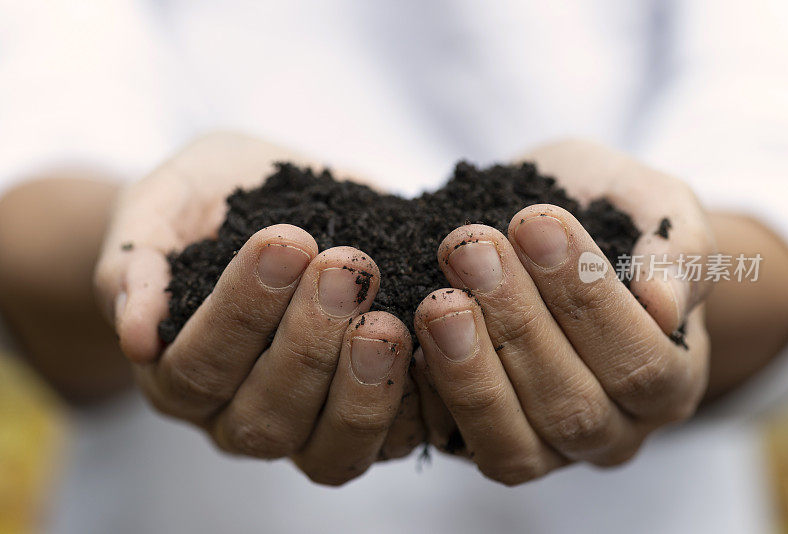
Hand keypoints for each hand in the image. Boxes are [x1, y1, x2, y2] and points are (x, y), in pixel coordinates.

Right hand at [94, 133, 422, 484]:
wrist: (260, 206)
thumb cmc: (203, 205)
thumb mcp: (161, 207)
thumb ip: (136, 263)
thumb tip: (134, 331)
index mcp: (178, 374)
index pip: (199, 365)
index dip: (240, 309)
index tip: (285, 238)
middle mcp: (236, 416)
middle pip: (266, 415)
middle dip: (309, 342)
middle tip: (346, 267)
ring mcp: (306, 426)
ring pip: (331, 447)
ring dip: (363, 384)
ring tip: (392, 317)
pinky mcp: (368, 418)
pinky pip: (397, 440)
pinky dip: (420, 402)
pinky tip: (439, 346)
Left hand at [412, 140, 713, 484]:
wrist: (541, 225)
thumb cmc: (603, 213)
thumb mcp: (651, 204)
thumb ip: (677, 248)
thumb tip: (666, 305)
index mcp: (670, 380)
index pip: (641, 363)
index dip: (588, 299)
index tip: (535, 222)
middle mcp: (612, 430)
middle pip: (574, 406)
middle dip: (518, 322)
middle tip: (471, 248)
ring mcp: (545, 448)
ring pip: (514, 442)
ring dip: (471, 367)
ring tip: (439, 297)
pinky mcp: (478, 444)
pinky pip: (454, 442)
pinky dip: (429, 394)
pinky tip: (404, 334)